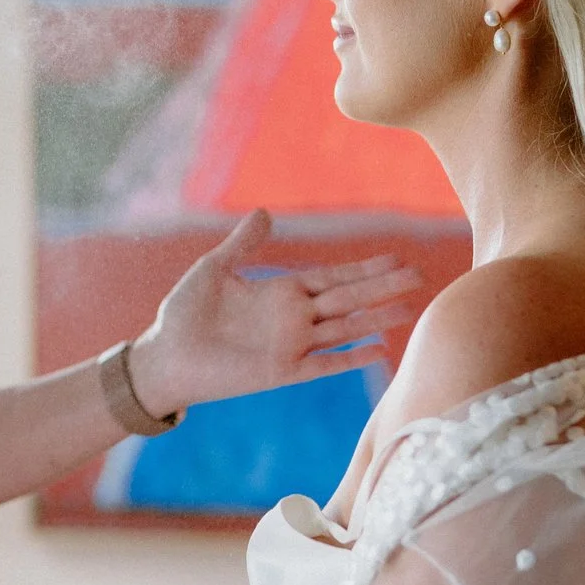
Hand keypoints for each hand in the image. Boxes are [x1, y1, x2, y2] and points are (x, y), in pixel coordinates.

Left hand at [126, 210, 423, 419]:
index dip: (364, 268)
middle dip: (382, 287)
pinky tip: (379, 349)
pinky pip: (324, 364)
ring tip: (410, 309)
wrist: (165, 356)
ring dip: (376, 318)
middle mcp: (293, 318)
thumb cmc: (184, 312)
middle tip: (420, 276)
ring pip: (344, 329)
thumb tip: (265, 213)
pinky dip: (350, 357)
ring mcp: (291, 346)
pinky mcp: (282, 372)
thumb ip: (243, 244)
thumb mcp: (214, 268)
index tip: (396, 258)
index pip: (333, 277)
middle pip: (348, 299)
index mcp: (281, 292)